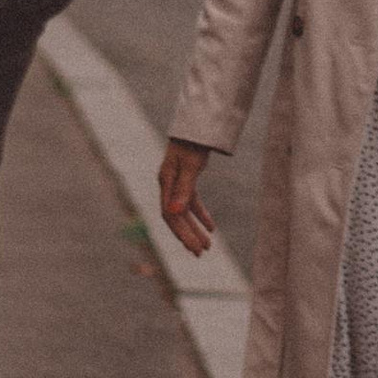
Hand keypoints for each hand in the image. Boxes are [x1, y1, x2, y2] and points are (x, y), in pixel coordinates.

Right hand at [159, 138, 215, 257]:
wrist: (196, 124)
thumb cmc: (193, 144)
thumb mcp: (191, 167)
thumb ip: (183, 189)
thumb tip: (174, 213)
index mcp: (166, 183)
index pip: (171, 216)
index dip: (182, 233)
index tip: (195, 248)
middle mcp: (168, 186)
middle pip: (176, 217)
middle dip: (189, 236)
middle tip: (201, 253)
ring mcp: (176, 183)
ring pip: (184, 212)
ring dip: (195, 229)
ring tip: (207, 246)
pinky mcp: (186, 180)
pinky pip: (191, 202)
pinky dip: (201, 215)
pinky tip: (211, 227)